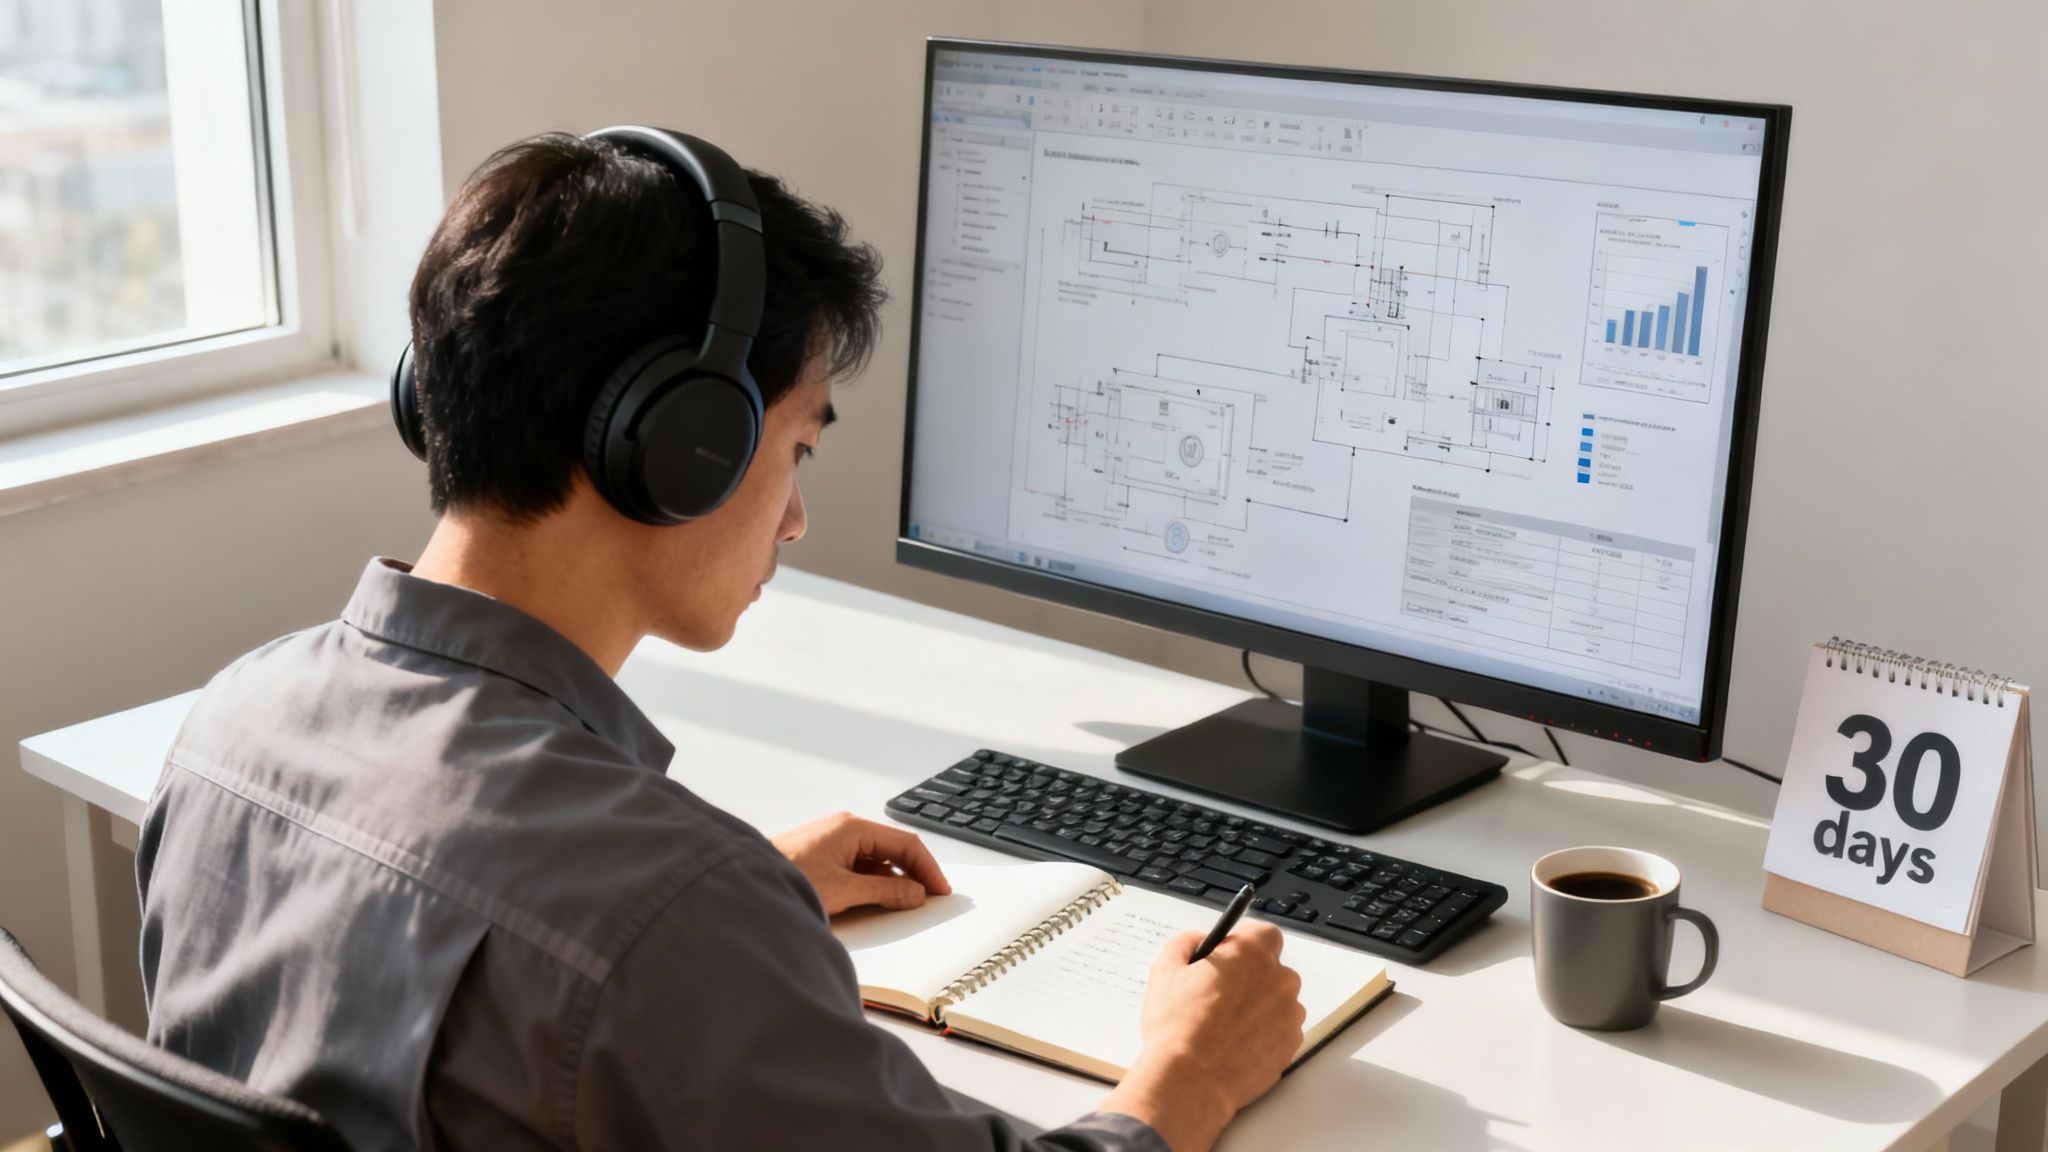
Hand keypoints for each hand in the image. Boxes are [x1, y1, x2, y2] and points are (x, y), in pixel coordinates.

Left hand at [771, 812, 952, 915]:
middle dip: (913, 873)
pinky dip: (873, 883)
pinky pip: (859, 867)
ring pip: (876, 860)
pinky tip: (876, 902)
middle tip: (929, 899)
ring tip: (904, 905)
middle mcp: (845, 829)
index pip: (905, 843)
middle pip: (893, 849)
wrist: (745, 884)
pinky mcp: (823, 857)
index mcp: (853, 827)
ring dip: (892, 881)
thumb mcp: (843, 891)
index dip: (927, 867)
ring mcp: (833, 842)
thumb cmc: (786, 877)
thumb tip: (915, 894)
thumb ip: (884, 892)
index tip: (940, 890)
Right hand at [1100, 922, 1303, 1151]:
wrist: (1191, 1081)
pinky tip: (1234, 1045)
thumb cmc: (1178, 1027)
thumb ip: (1184, 942)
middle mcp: (1280, 980)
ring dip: (1258, 1008)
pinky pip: (1279, 1032)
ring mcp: (1289, 1016)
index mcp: (1253, 954)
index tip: (1228, 955)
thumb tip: (1198, 940)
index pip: (1264, 933)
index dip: (1244, 942)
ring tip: (1223, 1026)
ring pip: (1277, 1002)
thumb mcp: (1165, 969)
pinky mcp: (1290, 1047)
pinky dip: (1262, 1035)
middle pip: (1272, 969)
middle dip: (1250, 977)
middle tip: (1218, 994)